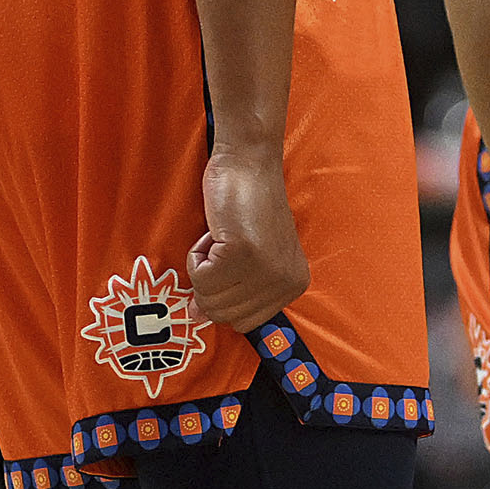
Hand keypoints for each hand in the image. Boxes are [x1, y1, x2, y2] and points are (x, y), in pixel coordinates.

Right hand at [191, 144, 308, 331]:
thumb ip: (233, 293)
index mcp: (294, 285)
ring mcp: (265, 270)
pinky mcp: (241, 253)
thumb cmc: (248, 208)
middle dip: (211, 282)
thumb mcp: (251, 260)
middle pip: (223, 314)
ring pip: (208, 297)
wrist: (248, 165)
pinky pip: (198, 276)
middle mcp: (285, 283)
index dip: (224, 295)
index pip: (243, 323)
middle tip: (226, 247)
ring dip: (203, 266)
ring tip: (224, 238)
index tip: (233, 262)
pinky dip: (196, 254)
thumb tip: (196, 317)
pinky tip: (217, 233)